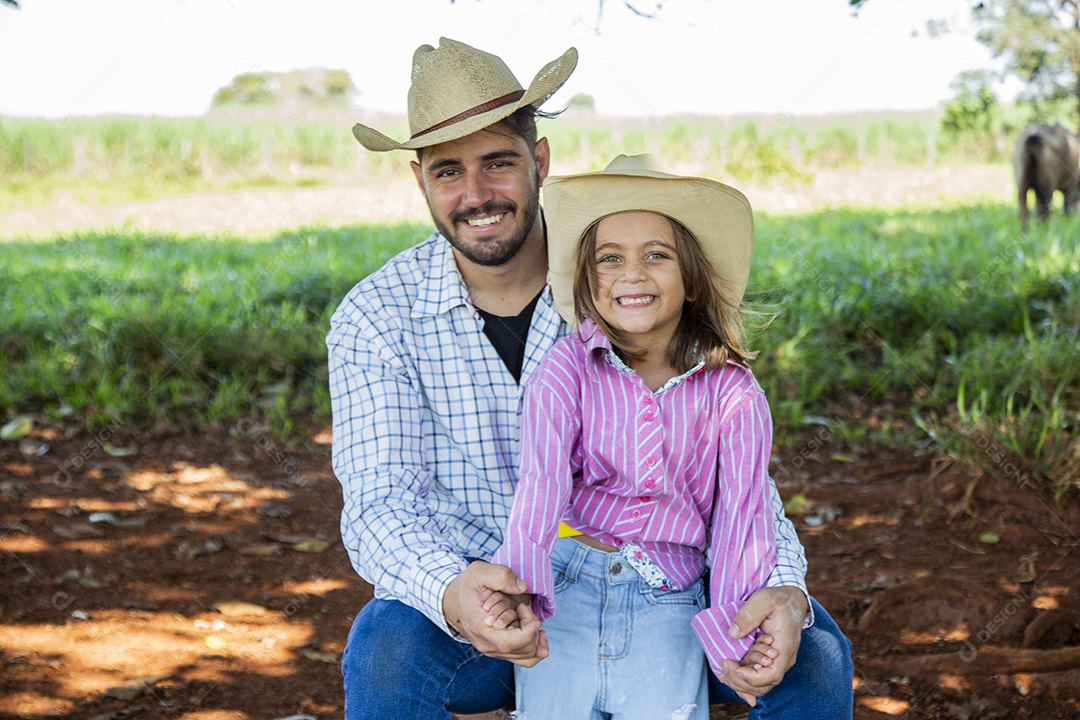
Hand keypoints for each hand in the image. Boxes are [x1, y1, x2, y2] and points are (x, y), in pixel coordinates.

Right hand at [442, 561, 548, 666]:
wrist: (453, 601)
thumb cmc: (467, 586)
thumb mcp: (479, 572)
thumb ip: (501, 576)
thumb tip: (522, 588)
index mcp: (481, 629)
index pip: (510, 643)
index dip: (527, 629)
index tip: (523, 607)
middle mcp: (488, 645)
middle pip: (524, 650)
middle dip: (532, 627)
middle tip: (523, 607)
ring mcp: (494, 650)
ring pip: (528, 657)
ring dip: (536, 637)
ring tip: (528, 617)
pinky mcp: (500, 650)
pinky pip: (526, 658)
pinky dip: (537, 646)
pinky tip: (533, 628)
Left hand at [719, 586, 807, 706]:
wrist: (790, 601)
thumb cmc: (779, 600)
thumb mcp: (764, 599)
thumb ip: (749, 614)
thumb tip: (733, 633)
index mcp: (784, 647)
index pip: (772, 674)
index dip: (752, 677)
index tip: (734, 667)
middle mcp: (782, 659)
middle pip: (763, 684)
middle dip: (740, 681)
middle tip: (724, 665)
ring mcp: (775, 661)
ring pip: (759, 684)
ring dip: (739, 682)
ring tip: (723, 670)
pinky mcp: (766, 659)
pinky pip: (755, 677)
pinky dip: (741, 679)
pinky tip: (728, 674)